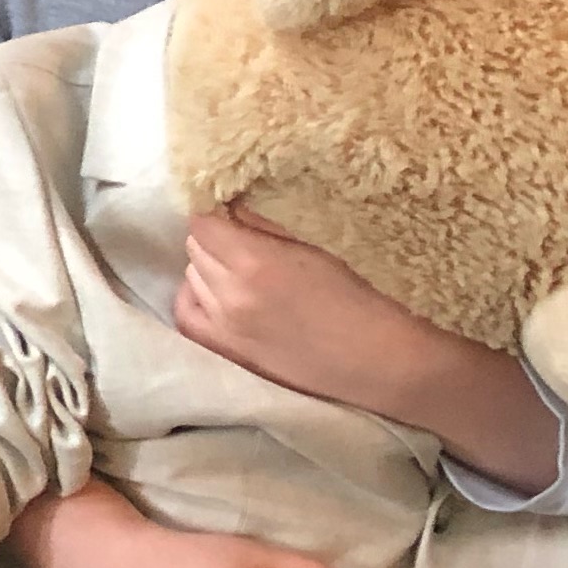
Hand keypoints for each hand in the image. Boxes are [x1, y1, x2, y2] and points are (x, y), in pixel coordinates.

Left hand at [176, 208, 451, 409]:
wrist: (381, 362)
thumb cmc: (362, 299)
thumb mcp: (318, 248)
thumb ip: (267, 226)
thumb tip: (232, 205)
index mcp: (255, 263)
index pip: (203, 222)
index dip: (215, 211)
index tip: (231, 210)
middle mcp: (230, 294)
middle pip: (196, 248)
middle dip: (215, 237)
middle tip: (242, 238)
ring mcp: (224, 326)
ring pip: (192, 277)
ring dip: (208, 267)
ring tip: (239, 269)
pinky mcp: (226, 352)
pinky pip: (187, 314)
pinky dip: (196, 299)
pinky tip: (217, 294)